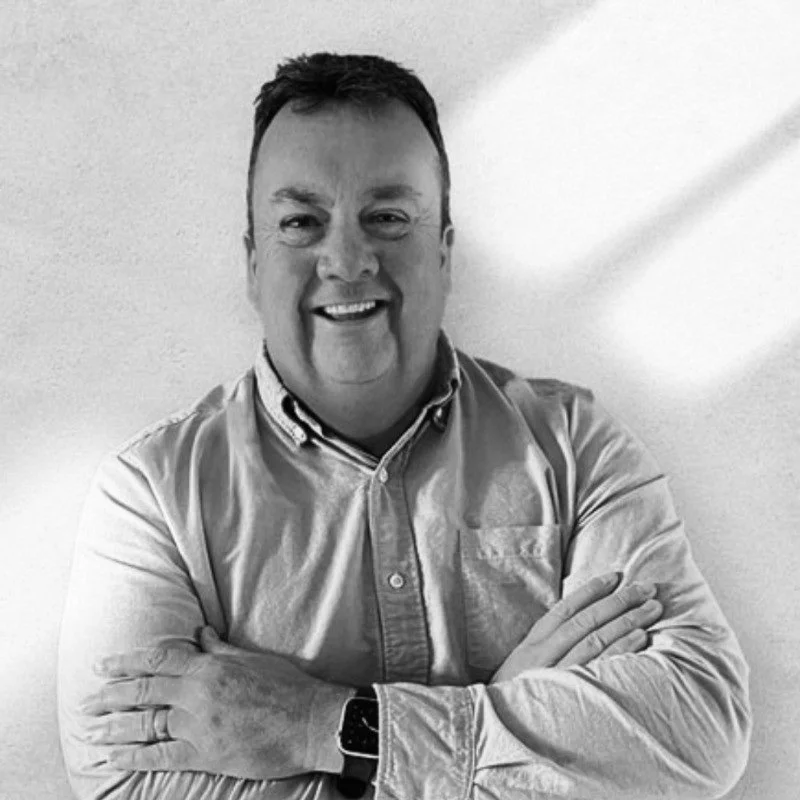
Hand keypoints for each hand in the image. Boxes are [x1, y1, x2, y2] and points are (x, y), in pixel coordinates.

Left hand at [80, 627, 352, 779]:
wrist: (309, 720)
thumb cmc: (285, 686)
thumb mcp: (251, 658)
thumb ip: (220, 649)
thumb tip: (200, 633)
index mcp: (209, 666)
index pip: (158, 660)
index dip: (127, 663)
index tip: (103, 666)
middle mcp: (198, 693)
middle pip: (145, 692)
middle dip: (112, 696)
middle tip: (87, 703)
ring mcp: (199, 725)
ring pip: (146, 724)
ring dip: (115, 728)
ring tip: (91, 732)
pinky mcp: (206, 754)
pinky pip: (162, 756)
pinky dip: (135, 758)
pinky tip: (116, 759)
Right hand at [492, 572, 661, 682]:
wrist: (496, 727)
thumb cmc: (514, 694)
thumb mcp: (524, 663)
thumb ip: (547, 645)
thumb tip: (578, 624)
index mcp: (534, 642)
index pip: (566, 608)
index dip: (592, 590)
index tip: (616, 576)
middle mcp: (545, 653)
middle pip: (588, 620)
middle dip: (620, 601)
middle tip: (647, 588)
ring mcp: (559, 673)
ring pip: (597, 639)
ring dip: (627, 621)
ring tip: (652, 609)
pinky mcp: (572, 694)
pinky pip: (602, 667)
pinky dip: (622, 650)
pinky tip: (640, 638)